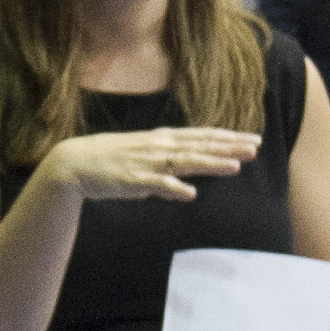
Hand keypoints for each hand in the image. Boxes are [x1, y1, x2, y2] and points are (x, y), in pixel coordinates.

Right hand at [40, 128, 259, 203]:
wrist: (74, 163)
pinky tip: (191, 193)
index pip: (202, 136)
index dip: (228, 138)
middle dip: (229, 147)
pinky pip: (157, 185)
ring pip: (185, 162)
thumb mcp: (142, 165)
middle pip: (200, 145)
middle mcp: (159, 146)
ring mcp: (147, 162)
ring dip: (211, 163)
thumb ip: (165, 178)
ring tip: (235, 166)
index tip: (252, 139)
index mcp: (162, 140)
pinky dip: (174, 188)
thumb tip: (185, 191)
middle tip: (255, 147)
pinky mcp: (134, 179)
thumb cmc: (110, 163)